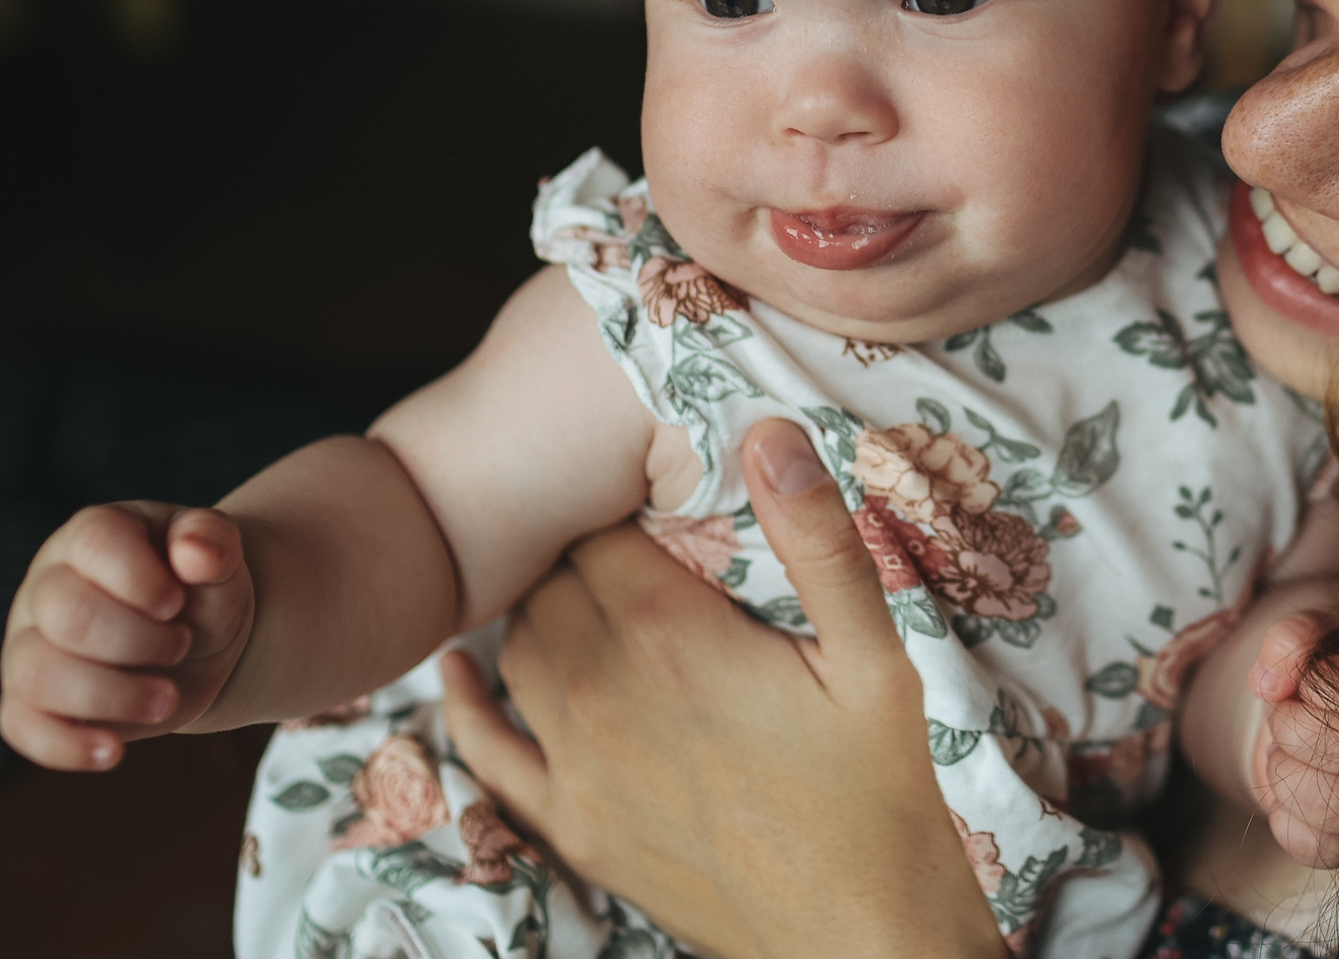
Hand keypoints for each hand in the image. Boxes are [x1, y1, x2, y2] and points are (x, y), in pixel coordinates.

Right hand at [0, 502, 253, 769]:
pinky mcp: (28, 700)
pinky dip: (65, 745)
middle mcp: (47, 586)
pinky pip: (21, 726)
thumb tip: (195, 548)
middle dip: (137, 642)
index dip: (141, 579)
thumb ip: (213, 542)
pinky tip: (113, 753)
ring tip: (168, 700)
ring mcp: (29, 644)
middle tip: (181, 645)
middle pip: (67, 615)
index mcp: (92, 536)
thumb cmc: (201, 589)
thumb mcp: (220, 558)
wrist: (196, 641)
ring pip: (38, 675)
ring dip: (111, 695)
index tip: (178, 605)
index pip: (95, 544)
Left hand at [440, 420, 1004, 958]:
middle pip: (554, 586)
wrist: (859, 934)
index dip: (631, 517)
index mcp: (671, 636)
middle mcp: (601, 695)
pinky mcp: (572, 827)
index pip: (601, 536)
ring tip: (595, 601)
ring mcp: (576, 768)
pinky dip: (464, 704)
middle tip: (645, 560)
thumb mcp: (874, 654)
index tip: (667, 517)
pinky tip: (461, 672)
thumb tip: (769, 430)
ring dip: (546, 617)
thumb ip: (817, 538)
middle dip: (590, 562)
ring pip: (520, 650)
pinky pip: (486, 752)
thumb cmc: (878, 789)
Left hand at [1245, 609, 1338, 867]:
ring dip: (1289, 774)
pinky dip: (1288, 821)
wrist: (1329, 699)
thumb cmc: (1331, 659)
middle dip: (1294, 729)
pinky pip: (1324, 850)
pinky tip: (1292, 782)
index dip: (1316, 688)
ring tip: (1290, 752)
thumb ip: (1293, 637)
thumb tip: (1269, 684)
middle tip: (1288, 714)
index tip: (1307, 682)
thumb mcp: (1315, 627)